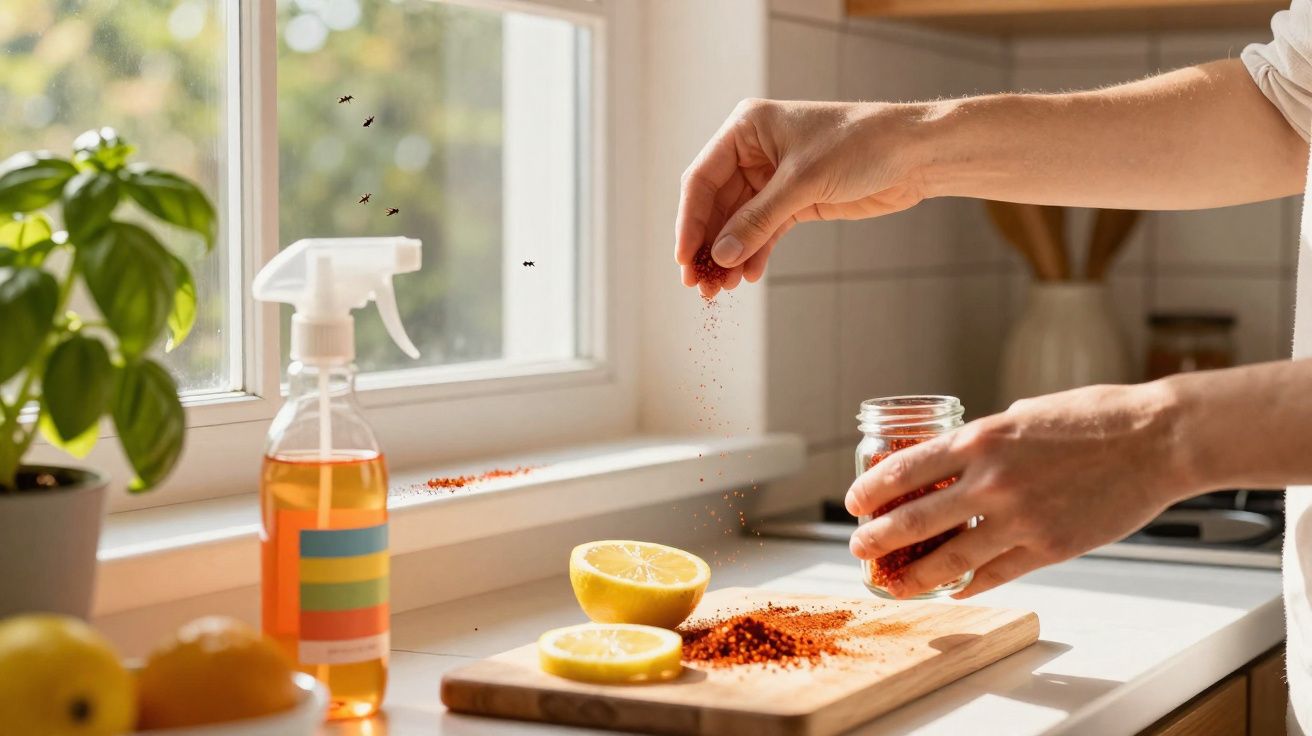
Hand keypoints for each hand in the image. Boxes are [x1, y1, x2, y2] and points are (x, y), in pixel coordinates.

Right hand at [675, 99, 928, 297]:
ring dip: (729, 256)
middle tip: (698, 284)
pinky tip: (748, 276)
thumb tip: (721, 254)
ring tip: (720, 290)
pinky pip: (764, 232)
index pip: (701, 179)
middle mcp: (754, 152)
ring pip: (738, 223)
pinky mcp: (795, 201)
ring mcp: (773, 178)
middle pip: (716, 206)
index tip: (684, 259)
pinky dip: (755, 254)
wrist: (914, 153)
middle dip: (708, 246)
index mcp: (746, 129)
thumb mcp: (802, 182)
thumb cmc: (861, 145)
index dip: (690, 222)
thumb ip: (759, 220)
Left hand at [844, 382, 1194, 598]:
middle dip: (876, 540)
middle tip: (857, 549)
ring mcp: (1020, 518)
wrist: (1158, 440)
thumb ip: (987, 440)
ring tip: (893, 582)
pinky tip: (953, 589)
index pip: (904, 470)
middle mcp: (991, 480)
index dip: (870, 491)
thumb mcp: (1025, 414)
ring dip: (914, 575)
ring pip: (949, 560)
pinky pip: (995, 574)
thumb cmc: (1095, 418)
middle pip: (913, 521)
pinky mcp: (1050, 548)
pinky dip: (969, 584)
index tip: (853, 504)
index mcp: (981, 438)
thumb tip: (957, 458)